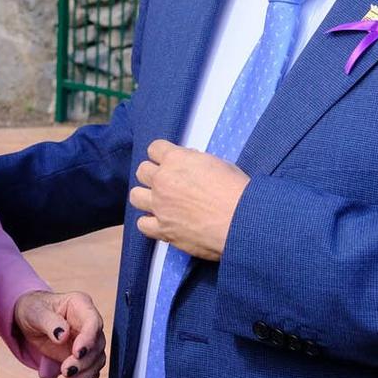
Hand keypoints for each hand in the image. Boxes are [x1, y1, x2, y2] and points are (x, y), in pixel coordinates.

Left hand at [12, 289, 106, 377]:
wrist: (28, 320)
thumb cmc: (33, 309)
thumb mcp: (35, 312)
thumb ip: (49, 321)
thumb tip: (63, 335)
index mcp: (81, 305)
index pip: (93, 322)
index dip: (88, 339)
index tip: (76, 352)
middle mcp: (89, 323)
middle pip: (98, 345)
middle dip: (84, 362)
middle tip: (66, 371)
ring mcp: (88, 341)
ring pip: (97, 361)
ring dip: (85, 375)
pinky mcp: (83, 357)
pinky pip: (89, 372)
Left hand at [131, 139, 248, 261]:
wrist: (242, 221)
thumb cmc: (237, 190)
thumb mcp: (218, 164)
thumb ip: (196, 162)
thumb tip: (189, 164)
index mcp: (176, 159)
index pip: (154, 148)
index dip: (162, 155)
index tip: (170, 162)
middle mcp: (162, 180)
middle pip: (142, 171)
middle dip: (153, 175)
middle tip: (167, 184)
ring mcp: (159, 206)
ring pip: (135, 196)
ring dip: (146, 197)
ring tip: (160, 203)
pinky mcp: (162, 229)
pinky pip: (142, 224)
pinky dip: (150, 223)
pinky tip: (162, 223)